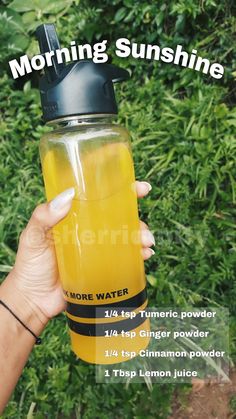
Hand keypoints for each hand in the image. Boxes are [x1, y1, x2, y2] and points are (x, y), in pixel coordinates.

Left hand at [9, 181, 154, 321]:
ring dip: (141, 237)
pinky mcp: (103, 269)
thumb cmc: (30, 265)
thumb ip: (44, 216)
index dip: (122, 191)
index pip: (101, 199)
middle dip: (137, 219)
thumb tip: (68, 195)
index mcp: (75, 218)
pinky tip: (145, 256)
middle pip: (120, 218)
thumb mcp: (33, 236)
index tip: (140, 189)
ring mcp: (98, 250)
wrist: (33, 300)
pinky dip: (139, 256)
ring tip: (146, 243)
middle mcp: (90, 231)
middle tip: (143, 228)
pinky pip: (126, 259)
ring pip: (126, 238)